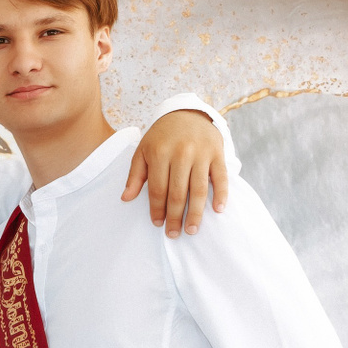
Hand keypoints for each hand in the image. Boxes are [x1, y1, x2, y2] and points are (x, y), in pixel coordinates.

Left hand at [123, 109, 228, 237]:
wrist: (187, 113)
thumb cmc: (161, 137)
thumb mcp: (143, 151)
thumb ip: (135, 175)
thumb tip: (126, 199)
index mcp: (160, 153)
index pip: (158, 189)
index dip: (157, 209)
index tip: (157, 224)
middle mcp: (181, 153)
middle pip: (178, 192)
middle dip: (175, 216)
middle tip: (174, 234)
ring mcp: (201, 153)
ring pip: (199, 189)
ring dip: (196, 212)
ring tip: (192, 230)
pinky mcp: (217, 152)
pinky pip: (221, 177)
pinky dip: (221, 194)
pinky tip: (218, 210)